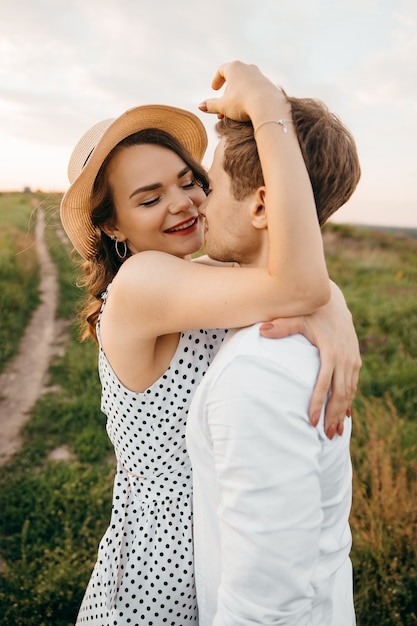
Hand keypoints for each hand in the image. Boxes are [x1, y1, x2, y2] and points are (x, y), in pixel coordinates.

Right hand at [199, 60, 287, 123]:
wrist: (268, 105)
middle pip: (234, 79)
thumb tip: (200, 107)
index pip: (222, 70)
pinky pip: (255, 90)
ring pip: (245, 85)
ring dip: (238, 97)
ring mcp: (259, 75)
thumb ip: (211, 105)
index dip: (217, 80)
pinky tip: (248, 109)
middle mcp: (248, 68)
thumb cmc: (242, 102)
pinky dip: (249, 98)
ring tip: (234, 112)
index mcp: (234, 68)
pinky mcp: (269, 85)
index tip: (214, 89)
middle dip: (227, 94)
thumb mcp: (223, 106)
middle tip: (223, 109)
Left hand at [259, 282, 360, 438]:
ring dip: (342, 413)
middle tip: (325, 436)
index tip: (311, 421)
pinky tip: (345, 417)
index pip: (324, 383)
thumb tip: (261, 330)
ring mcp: (352, 361)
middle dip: (333, 415)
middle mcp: (345, 359)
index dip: (317, 403)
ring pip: (349, 393)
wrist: (334, 304)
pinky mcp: (355, 362)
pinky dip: (349, 403)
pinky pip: (353, 387)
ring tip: (335, 433)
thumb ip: (280, 325)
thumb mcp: (297, 317)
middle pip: (340, 393)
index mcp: (331, 352)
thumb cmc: (311, 312)